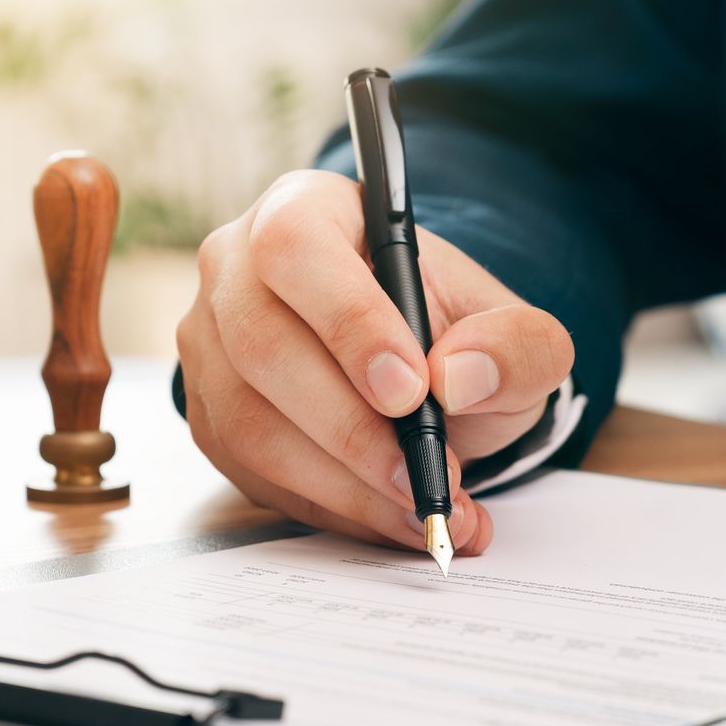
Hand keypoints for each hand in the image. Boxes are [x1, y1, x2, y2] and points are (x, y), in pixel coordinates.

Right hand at [178, 169, 574, 553]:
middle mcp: (235, 269)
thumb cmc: (450, 334)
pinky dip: (329, 507)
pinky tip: (389, 517)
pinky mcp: (209, 416)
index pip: (295, 248)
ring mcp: (209, 345)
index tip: (412, 391)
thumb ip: (516, 345)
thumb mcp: (513, 331)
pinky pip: (252, 472)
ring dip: (343, 481)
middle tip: (427, 475)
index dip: (347, 321)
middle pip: (260, 343)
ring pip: (250, 421)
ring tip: (424, 507)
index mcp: (304, 209)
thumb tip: (460, 377)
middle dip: (351, 426)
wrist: (418, 378)